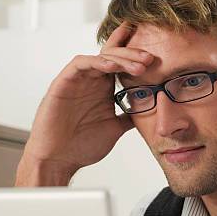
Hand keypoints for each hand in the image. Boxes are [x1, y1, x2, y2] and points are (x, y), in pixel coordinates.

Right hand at [16, 22, 151, 185]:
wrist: (59, 160)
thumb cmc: (82, 145)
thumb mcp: (115, 128)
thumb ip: (129, 116)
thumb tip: (149, 112)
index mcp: (104, 88)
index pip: (121, 64)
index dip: (136, 56)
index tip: (157, 57)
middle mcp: (92, 81)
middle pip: (114, 56)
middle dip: (133, 55)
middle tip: (150, 58)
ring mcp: (78, 80)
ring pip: (100, 57)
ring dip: (120, 58)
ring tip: (139, 65)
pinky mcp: (63, 82)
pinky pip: (80, 64)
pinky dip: (97, 62)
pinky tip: (112, 66)